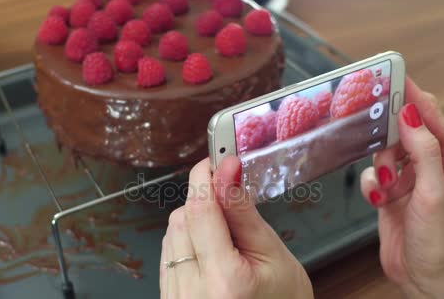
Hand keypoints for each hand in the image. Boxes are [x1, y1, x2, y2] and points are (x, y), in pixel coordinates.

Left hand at [160, 158, 312, 298]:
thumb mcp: (274, 256)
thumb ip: (244, 213)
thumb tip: (228, 172)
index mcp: (224, 281)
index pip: (201, 210)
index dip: (205, 177)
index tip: (216, 158)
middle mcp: (191, 293)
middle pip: (182, 217)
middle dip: (205, 201)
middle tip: (231, 199)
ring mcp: (175, 298)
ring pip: (172, 232)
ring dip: (195, 221)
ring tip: (226, 237)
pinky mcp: (169, 297)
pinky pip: (168, 252)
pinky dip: (187, 240)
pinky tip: (211, 249)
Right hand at [360, 78, 443, 297]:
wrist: (422, 279)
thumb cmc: (439, 242)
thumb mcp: (433, 193)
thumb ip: (421, 150)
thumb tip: (409, 112)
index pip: (430, 114)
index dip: (409, 95)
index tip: (388, 76)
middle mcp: (434, 160)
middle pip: (403, 127)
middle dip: (387, 137)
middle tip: (375, 137)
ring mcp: (411, 174)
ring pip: (384, 148)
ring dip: (380, 167)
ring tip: (387, 187)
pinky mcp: (391, 188)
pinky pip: (373, 172)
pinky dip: (372, 184)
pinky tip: (380, 200)